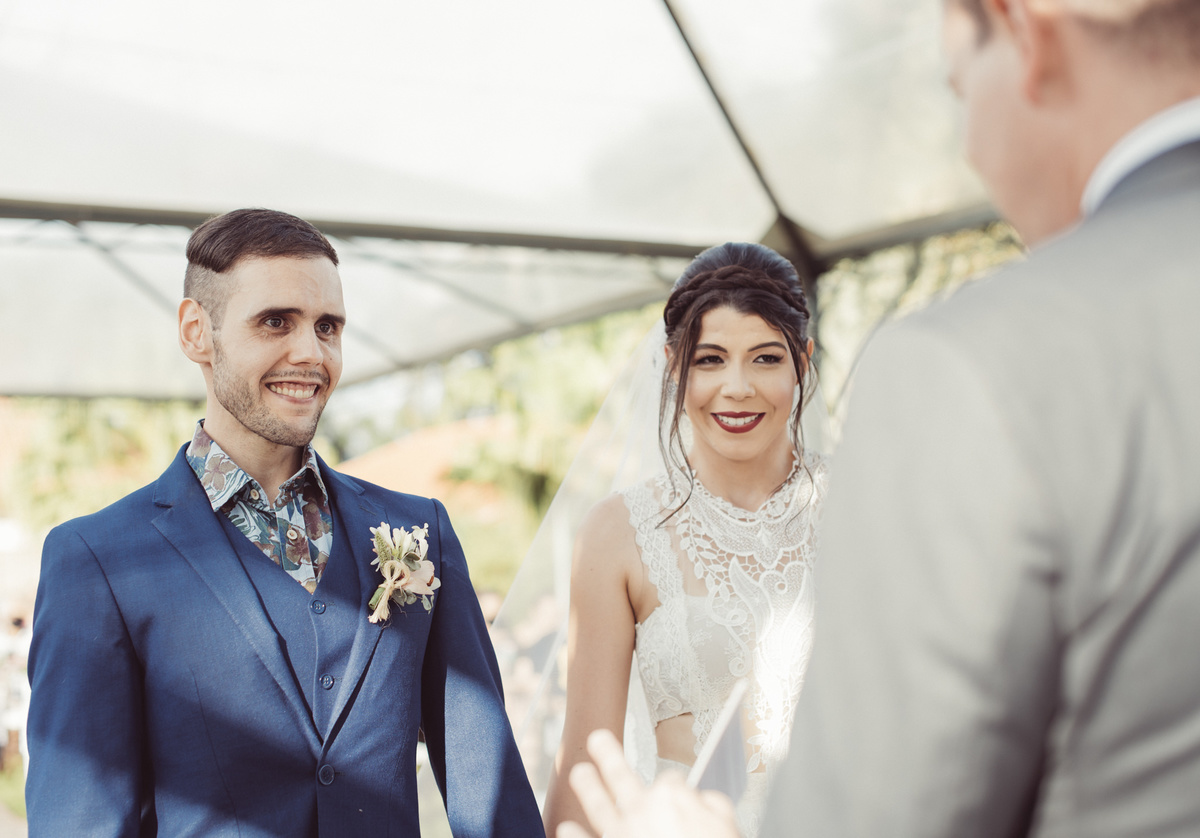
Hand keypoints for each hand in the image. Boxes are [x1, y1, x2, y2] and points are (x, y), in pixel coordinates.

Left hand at [558, 729, 740, 837]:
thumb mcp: (728, 825)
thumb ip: (714, 804)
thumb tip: (701, 797)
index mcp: (671, 799)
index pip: (669, 781)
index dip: (674, 787)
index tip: (676, 792)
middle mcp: (641, 812)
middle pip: (621, 776)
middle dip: (608, 755)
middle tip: (597, 738)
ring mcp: (621, 834)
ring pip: (598, 805)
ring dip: (587, 787)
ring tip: (579, 772)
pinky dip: (574, 836)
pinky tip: (565, 828)